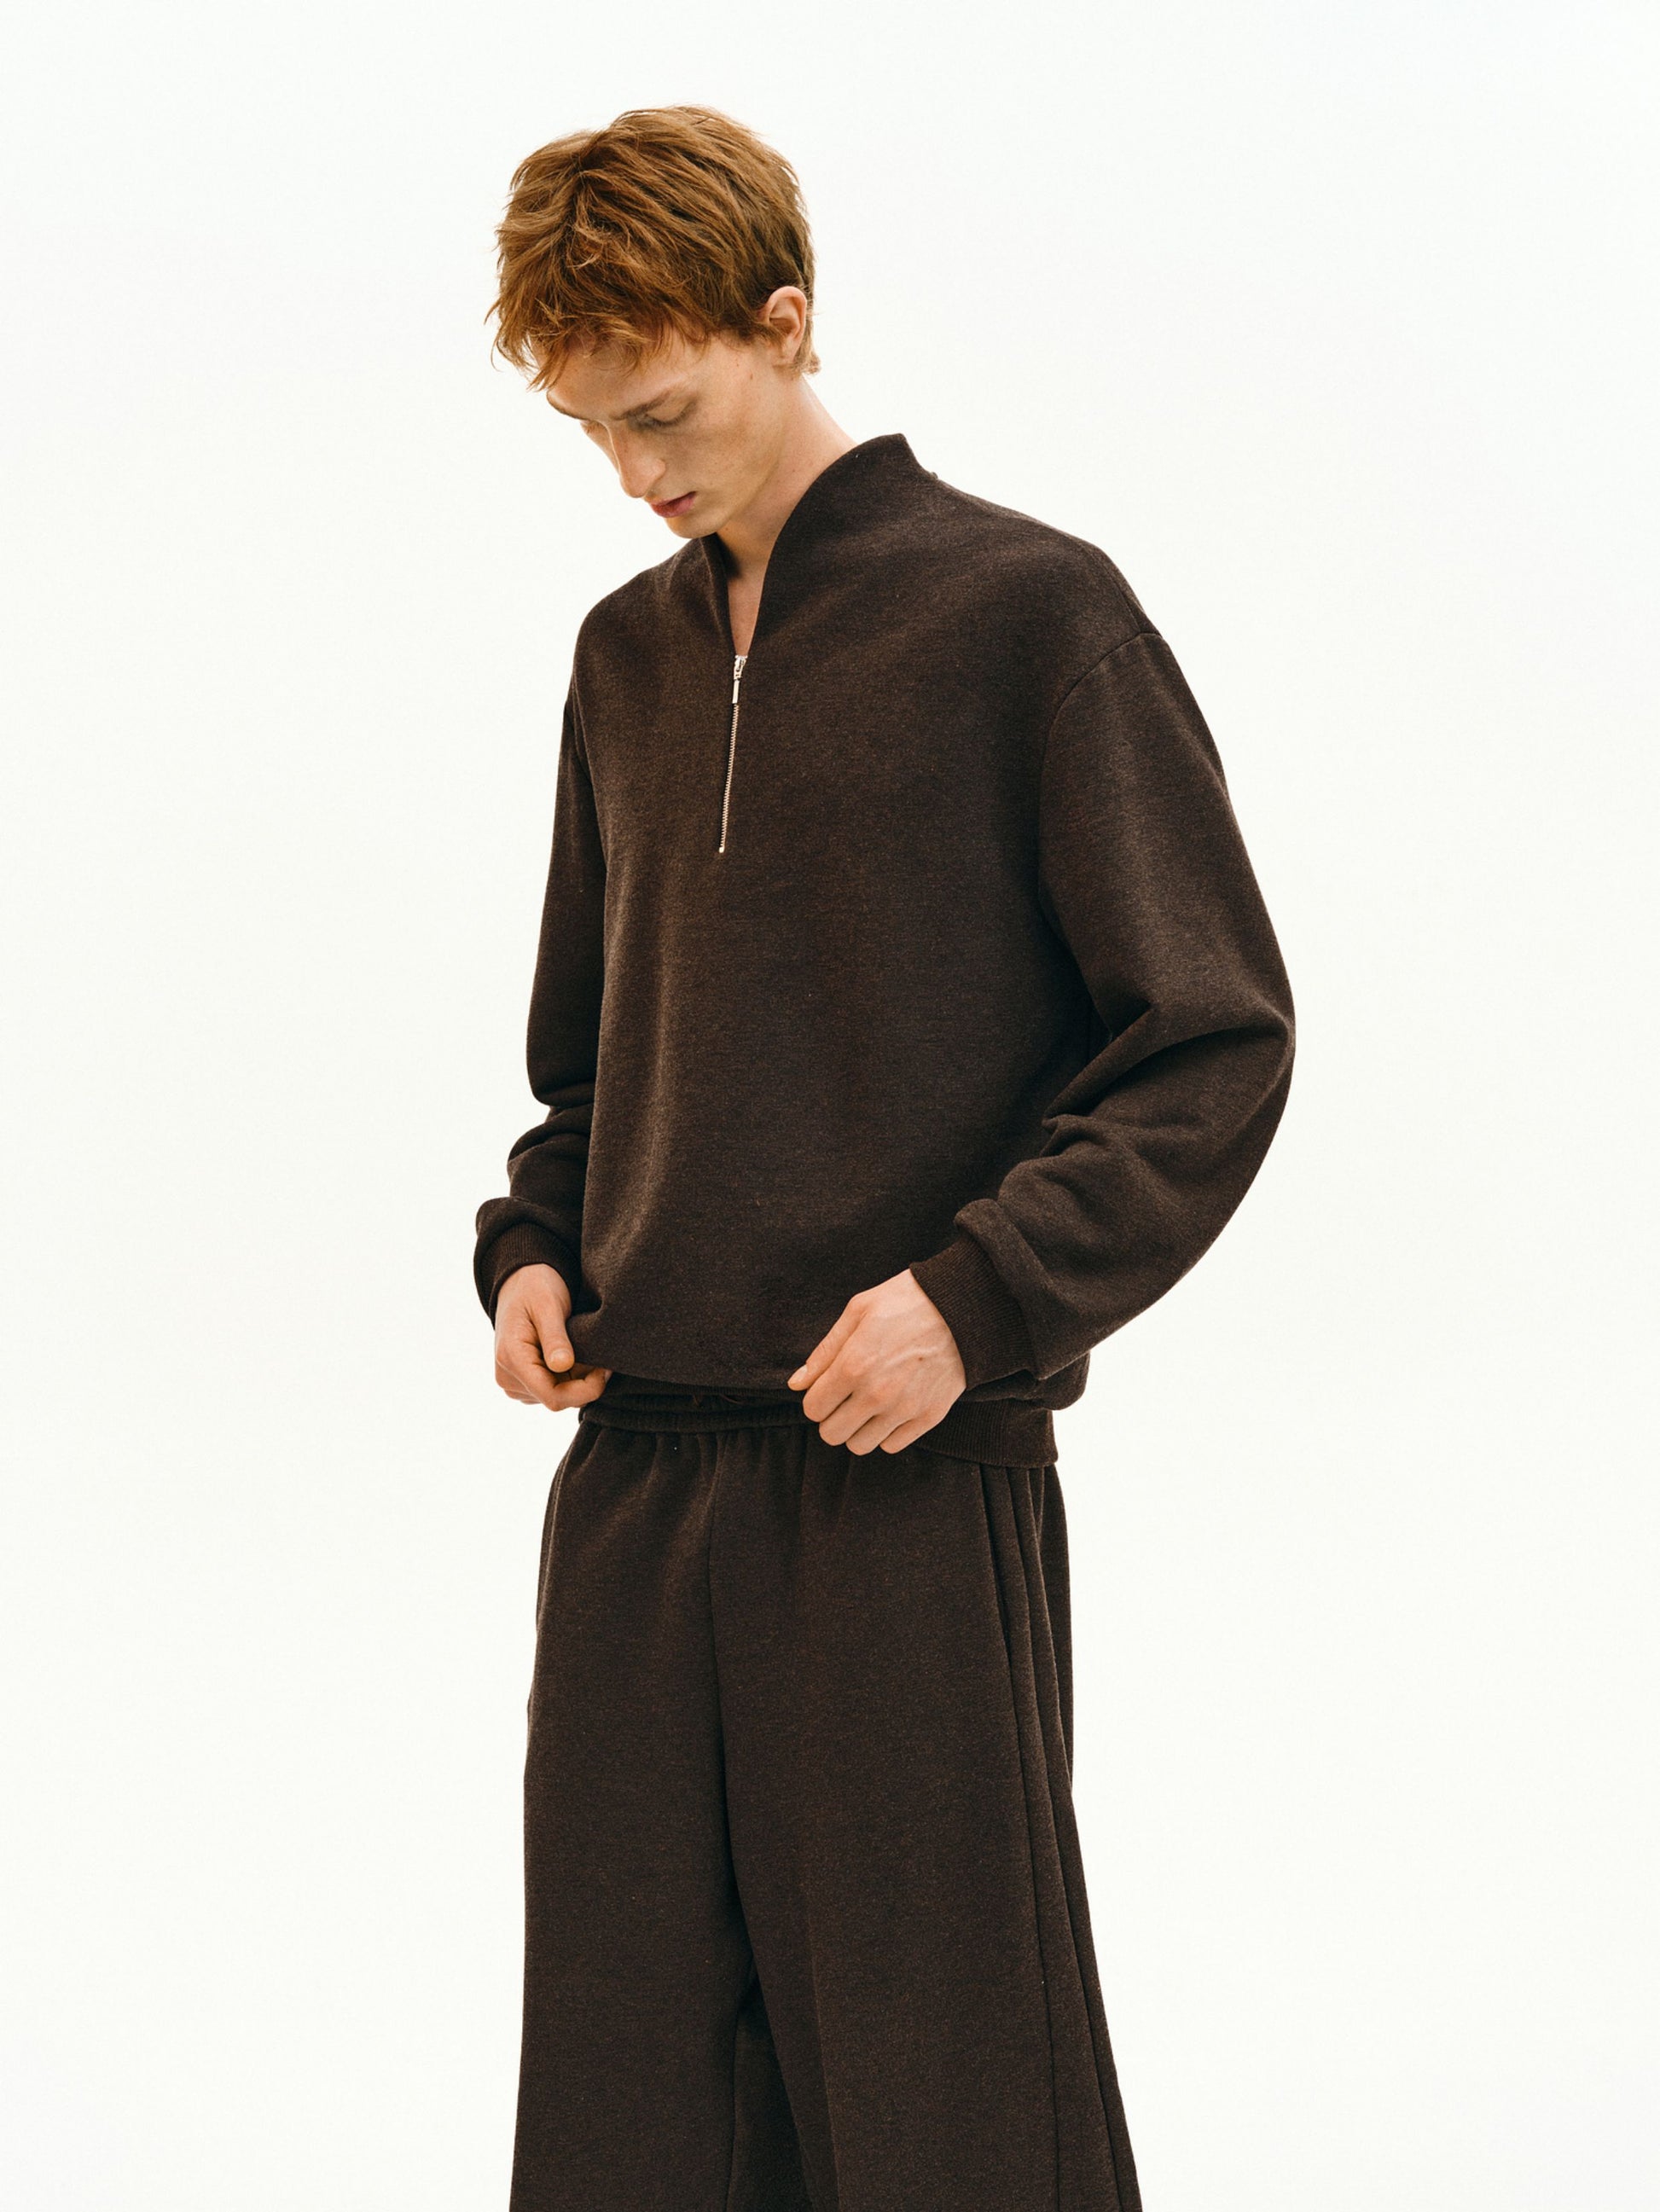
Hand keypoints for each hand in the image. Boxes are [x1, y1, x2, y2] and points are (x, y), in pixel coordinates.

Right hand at [494, 1264, 611, 1412]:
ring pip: (558, 1397)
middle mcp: (508, 1378)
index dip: (585, 1390)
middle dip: (584, 1383)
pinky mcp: (523, 1384)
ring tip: (584, 1350)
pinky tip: (574, 1356)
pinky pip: (553, 1391)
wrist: (521, 1284)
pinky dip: (570, 1378)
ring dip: (577, 1380)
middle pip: (558, 1399)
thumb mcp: (548, 1306)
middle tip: (601, 1356)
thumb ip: (555, 1337)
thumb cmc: (536, 1289)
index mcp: (512, 1359)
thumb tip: (562, 1365)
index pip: (553, 1397)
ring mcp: (515, 1384)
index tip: (605, 1369)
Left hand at [787, 1269, 965, 1454]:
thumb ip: (824, 1352)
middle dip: (832, 1417)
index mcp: (853, 1366)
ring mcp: (904, 1409)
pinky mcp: (929, 1416)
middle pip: (832, 1434)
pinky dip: (886, 1432)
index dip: (815, 1398)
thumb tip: (796, 1384)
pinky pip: (892, 1445)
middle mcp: (876, 1394)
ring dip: (858, 1429)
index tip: (827, 1386)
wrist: (963, 1307)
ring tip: (868, 1405)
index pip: (813, 1409)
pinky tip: (891, 1408)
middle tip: (844, 1398)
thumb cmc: (906, 1301)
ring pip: (860, 1446)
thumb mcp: (858, 1311)